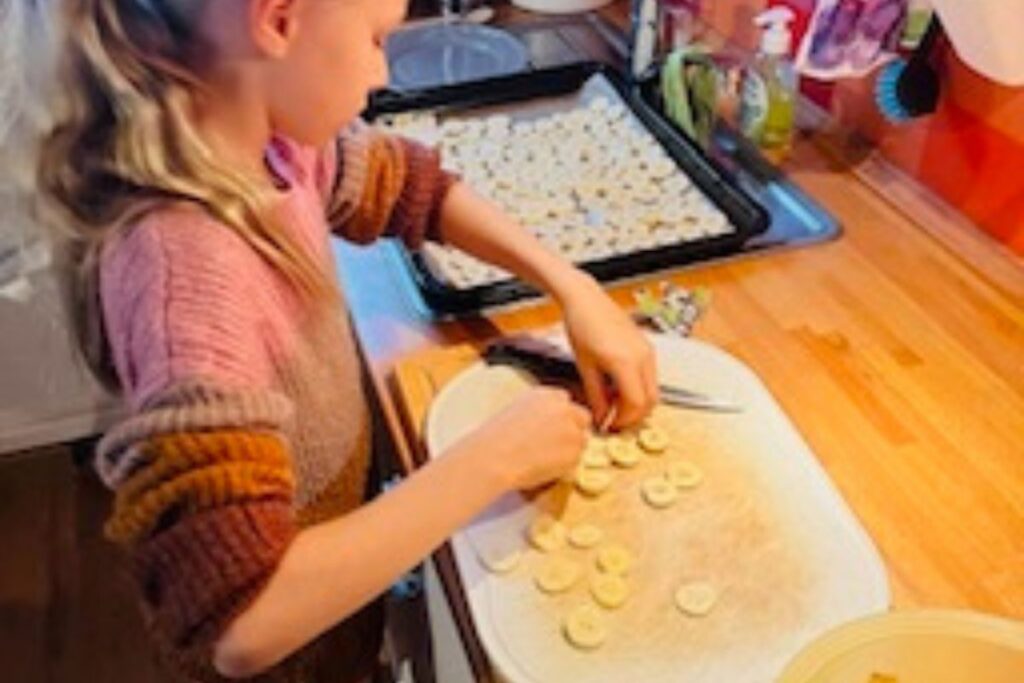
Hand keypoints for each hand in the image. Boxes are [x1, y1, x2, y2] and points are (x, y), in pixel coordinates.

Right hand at [456, 386, 589, 491]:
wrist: (494, 456)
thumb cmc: (496, 438)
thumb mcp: (516, 411)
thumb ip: (538, 412)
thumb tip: (547, 426)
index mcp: (547, 395)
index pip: (565, 400)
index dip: (561, 416)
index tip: (553, 427)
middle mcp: (564, 409)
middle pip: (582, 417)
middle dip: (574, 430)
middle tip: (558, 444)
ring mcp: (572, 431)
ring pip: (581, 441)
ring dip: (570, 449)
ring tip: (545, 459)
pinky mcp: (574, 453)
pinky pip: (576, 461)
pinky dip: (565, 466)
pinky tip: (544, 468)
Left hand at [557, 273, 657, 429]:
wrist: (586, 300)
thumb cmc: (581, 328)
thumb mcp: (585, 367)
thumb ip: (596, 395)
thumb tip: (601, 417)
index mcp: (625, 362)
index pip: (636, 403)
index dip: (624, 419)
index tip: (610, 425)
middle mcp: (643, 357)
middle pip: (651, 400)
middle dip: (634, 415)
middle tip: (614, 420)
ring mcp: (648, 351)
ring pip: (653, 389)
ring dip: (637, 402)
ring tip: (614, 403)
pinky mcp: (647, 346)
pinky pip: (650, 376)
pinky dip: (639, 387)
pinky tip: (618, 387)